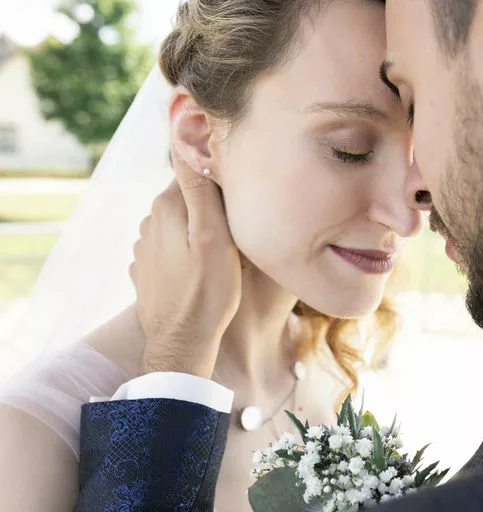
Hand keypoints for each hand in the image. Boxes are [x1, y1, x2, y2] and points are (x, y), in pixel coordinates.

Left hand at [130, 153, 241, 377]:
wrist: (182, 341)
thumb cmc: (208, 290)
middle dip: (209, 208)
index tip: (238, 201)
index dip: (219, 183)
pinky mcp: (146, 270)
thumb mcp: (214, 236)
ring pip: (180, 225)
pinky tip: (201, 272)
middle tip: (236, 231)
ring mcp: (144, 248)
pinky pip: (172, 250)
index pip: (193, 173)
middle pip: (187, 199)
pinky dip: (186, 254)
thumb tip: (186, 142)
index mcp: (167, 207)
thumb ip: (200, 189)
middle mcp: (150, 222)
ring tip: (221, 255)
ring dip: (198, 232)